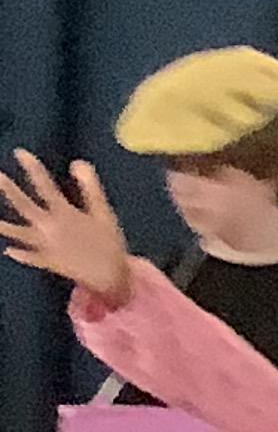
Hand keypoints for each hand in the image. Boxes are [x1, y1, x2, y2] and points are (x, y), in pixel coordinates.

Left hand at [0, 150, 135, 306]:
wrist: (112, 277)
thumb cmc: (110, 244)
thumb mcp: (104, 214)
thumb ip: (90, 189)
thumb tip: (78, 163)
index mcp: (65, 214)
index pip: (45, 187)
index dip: (33, 169)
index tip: (20, 153)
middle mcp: (51, 228)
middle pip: (23, 206)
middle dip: (8, 190)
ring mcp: (46, 246)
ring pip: (19, 234)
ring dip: (4, 227)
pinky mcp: (48, 262)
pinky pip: (31, 258)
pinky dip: (21, 255)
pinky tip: (9, 251)